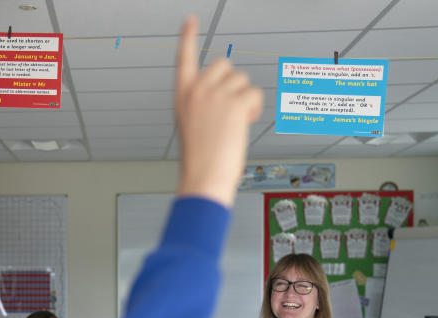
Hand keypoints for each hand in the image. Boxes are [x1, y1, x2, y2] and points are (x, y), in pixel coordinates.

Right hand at [174, 16, 262, 205]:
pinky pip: (255, 93)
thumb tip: (233, 97)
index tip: (190, 20)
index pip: (184, 59)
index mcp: (182, 97)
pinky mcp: (234, 103)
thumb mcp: (194, 127)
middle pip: (224, 65)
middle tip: (231, 108)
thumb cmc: (201, 160)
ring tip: (236, 123)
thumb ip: (206, 106)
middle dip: (233, 82)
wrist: (203, 178)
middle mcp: (197, 91)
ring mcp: (215, 95)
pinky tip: (245, 123)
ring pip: (242, 80)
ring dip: (245, 99)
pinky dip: (255, 108)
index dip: (187, 37)